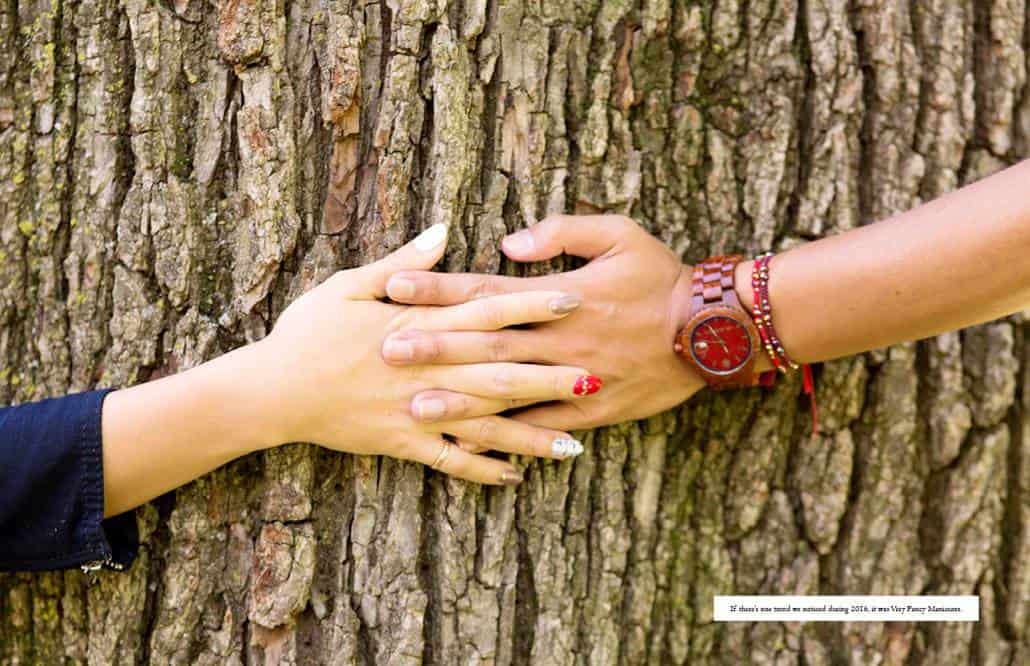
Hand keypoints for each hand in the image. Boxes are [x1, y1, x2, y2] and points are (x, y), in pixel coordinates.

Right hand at [250, 224, 598, 484]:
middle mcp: (427, 370)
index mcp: (417, 325)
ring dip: (530, 434)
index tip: (573, 300)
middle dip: (550, 375)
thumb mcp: (348, 285)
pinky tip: (516, 477)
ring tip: (574, 444)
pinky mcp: (402, 444)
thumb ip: (402, 262)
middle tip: (598, 376)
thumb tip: (443, 231)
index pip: (486, 312)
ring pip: (484, 425)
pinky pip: (450, 461)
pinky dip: (482, 470)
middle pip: (500, 372)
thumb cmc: (306, 332)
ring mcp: (417, 411)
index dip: (531, 306)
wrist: (271, 390)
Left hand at [381, 215, 704, 430]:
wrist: (711, 331)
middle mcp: (559, 339)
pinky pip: (543, 427)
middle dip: (432, 346)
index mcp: (561, 296)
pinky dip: (509, 437)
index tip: (395, 286)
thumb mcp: (619, 234)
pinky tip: (474, 446)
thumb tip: (508, 242)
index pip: (486, 292)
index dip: (438, 288)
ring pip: (507, 392)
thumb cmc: (661, 277)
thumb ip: (562, 231)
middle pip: (485, 345)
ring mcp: (574, 380)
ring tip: (413, 407)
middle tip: (384, 351)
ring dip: (459, 400)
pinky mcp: (592, 412)